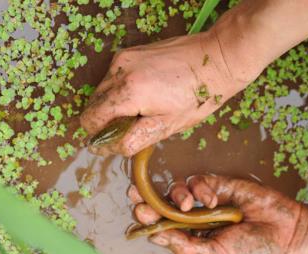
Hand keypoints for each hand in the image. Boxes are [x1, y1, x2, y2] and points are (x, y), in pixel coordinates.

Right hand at [80, 31, 252, 156]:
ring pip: (102, 90)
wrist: (216, 59)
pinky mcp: (130, 52)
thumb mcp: (167, 126)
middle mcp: (119, 71)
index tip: (117, 140)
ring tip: (144, 109)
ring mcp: (123, 58)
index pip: (91, 119)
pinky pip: (113, 76)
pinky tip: (146, 93)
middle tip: (136, 126)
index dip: (99, 135)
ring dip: (114, 105)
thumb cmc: (198, 96)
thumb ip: (133, 139)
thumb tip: (107, 148)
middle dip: (107, 120)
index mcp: (128, 93)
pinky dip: (121, 90)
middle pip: (93, 104)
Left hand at [128, 175, 307, 253]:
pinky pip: (199, 181)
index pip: (163, 227)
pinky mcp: (220, 184)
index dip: (148, 219)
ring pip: (178, 190)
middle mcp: (196, 218)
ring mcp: (207, 200)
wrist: (286, 231)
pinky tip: (213, 199)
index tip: (137, 213)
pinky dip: (201, 188)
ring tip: (188, 205)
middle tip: (135, 195)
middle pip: (163, 205)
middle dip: (148, 199)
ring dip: (176, 195)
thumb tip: (157, 236)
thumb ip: (188, 245)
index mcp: (193, 238)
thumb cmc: (253, 249)